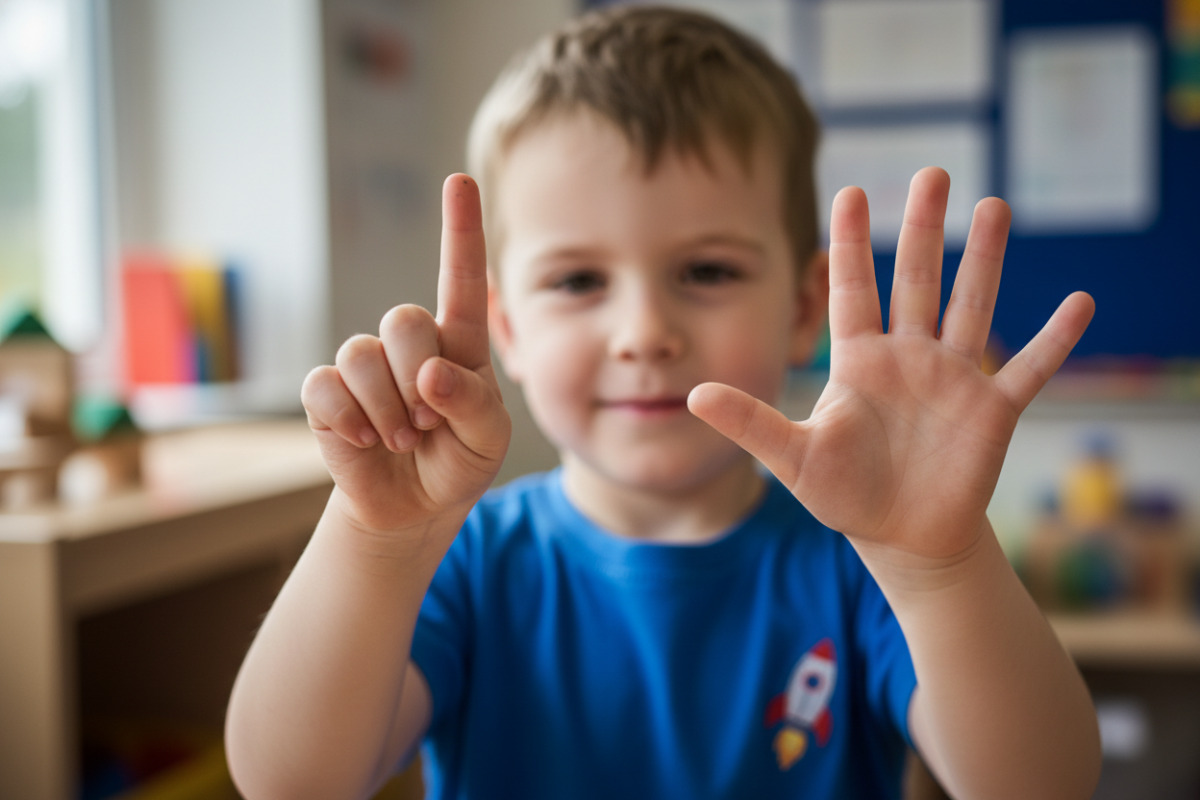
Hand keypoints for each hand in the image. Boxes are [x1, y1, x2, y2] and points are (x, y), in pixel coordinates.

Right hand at [301, 175, 509, 536]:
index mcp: (459, 344)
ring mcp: (365, 366)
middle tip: (429, 422)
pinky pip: (325, 386)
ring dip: (387, 409)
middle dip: (417, 376)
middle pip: (405, 319)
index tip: (460, 180)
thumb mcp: (488, 440)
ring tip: (403, 439)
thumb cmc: (459, 462)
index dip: (460, 229)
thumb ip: (473, 403)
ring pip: (361, 354)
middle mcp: (410, 344)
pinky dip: (349, 420)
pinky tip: (365, 440)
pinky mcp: (327, 394)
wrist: (413, 508)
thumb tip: (429, 373)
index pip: (461, 280)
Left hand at [690, 167, 1093, 563]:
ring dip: (986, 259)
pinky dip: (1054, 341)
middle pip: (916, 281)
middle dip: (923, 228)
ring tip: (995, 205)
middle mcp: (908, 358)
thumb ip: (750, 424)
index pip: (852, 289)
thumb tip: (693, 395)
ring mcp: (953, 379)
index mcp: (859, 362)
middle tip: (932, 172)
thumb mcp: (793, 458)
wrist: (901, 538)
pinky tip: (1080, 302)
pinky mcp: (992, 411)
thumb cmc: (845, 496)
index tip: (851, 192)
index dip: (852, 244)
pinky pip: (1029, 369)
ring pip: (973, 306)